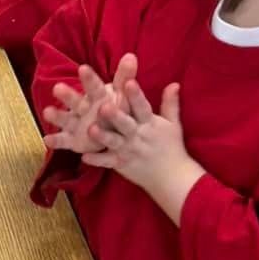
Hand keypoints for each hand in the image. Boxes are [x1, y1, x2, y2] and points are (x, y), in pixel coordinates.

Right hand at [40, 63, 117, 156]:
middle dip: (67, 95)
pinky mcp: (73, 140)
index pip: (94, 86)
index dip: (89, 79)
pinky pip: (63, 140)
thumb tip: (131, 55)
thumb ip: (125, 77)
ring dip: (57, 116)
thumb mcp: (124, 95)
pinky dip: (55, 141)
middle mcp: (83, 107)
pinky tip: (47, 140)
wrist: (113, 131)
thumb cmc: (116, 108)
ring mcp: (77, 123)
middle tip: (57, 88)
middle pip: (75, 100)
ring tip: (47, 112)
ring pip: (65, 119)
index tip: (83, 68)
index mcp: (97, 96)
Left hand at [82, 76, 203, 222]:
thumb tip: (174, 83)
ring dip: (102, 136)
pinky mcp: (121, 164)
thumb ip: (170, 103)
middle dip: (115, 116)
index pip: (142, 107)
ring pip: (114, 142)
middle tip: (104, 106)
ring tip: (90, 129)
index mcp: (150, 123)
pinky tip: (84, 156)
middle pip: (126, 124)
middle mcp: (138, 136)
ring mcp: (128, 150)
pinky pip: (107, 162)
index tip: (128, 82)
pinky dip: (96, 160)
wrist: (172, 177)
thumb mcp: (173, 124)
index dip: (135, 95)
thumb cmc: (172, 147)